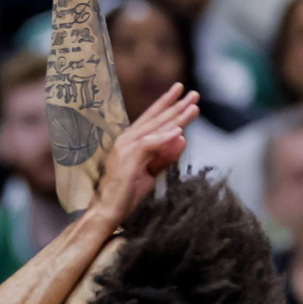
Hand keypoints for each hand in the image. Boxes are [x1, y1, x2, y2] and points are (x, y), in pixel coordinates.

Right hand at [91, 83, 198, 221]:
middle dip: (176, 105)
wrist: (108, 210)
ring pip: (155, 128)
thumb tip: (183, 139)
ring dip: (175, 117)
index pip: (151, 119)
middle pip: (155, 119)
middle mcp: (126, 140)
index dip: (166, 105)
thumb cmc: (126, 193)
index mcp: (130, 141)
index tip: (182, 93)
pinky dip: (164, 138)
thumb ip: (165, 156)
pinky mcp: (128, 159)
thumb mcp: (151, 172)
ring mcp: (125, 148)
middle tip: (194, 94)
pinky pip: (149, 144)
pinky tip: (179, 131)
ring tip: (192, 107)